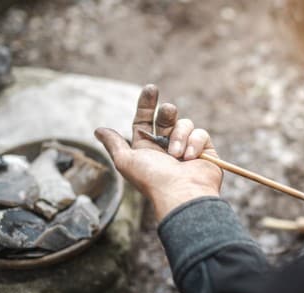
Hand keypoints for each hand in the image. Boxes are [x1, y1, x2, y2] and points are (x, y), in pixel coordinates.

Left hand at [94, 84, 222, 220]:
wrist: (182, 194)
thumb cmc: (152, 179)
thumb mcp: (126, 160)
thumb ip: (114, 144)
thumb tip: (98, 130)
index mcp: (147, 148)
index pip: (144, 120)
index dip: (146, 104)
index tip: (151, 89)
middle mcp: (167, 147)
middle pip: (167, 117)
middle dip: (167, 112)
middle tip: (168, 111)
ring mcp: (187, 148)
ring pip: (184, 124)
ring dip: (179, 136)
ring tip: (177, 155)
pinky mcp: (206, 151)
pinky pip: (200, 134)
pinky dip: (194, 143)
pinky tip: (190, 158)